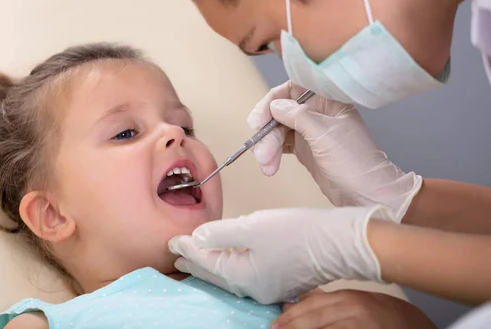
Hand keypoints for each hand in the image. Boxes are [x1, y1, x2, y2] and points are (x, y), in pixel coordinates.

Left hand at [169, 206, 391, 303]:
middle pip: (215, 272)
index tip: (172, 241)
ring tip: (198, 254)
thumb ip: (220, 232)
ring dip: (212, 262)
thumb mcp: (253, 226)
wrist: (341, 242)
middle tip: (177, 252)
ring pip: (230, 273)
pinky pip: (246, 272)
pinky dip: (232, 262)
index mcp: (243, 276)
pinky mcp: (280, 278)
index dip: (187, 248)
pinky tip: (229, 255)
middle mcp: (253, 287)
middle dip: (196, 260)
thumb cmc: (301, 233)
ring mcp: (268, 285)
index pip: (206, 261)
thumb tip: (198, 237)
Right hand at [247, 81, 421, 221]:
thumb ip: (298, 115)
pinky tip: (270, 166)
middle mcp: (318, 112)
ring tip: (266, 166)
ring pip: (278, 130)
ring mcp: (310, 131)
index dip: (272, 101)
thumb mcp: (325, 134)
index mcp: (328, 100)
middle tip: (261, 153)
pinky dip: (272, 154)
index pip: (291, 89)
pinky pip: (281, 145)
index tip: (259, 120)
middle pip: (280, 111)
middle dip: (267, 132)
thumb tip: (275, 105)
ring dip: (267, 147)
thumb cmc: (355, 162)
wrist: (368, 195)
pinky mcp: (305, 149)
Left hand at [273, 289, 436, 328]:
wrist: (414, 323)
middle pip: (314, 318)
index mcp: (347, 297)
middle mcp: (352, 308)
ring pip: (323, 328)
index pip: (311, 305)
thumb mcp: (354, 302)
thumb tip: (294, 302)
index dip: (291, 315)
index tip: (275, 323)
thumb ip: (326, 301)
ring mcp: (359, 323)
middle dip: (292, 325)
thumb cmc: (382, 313)